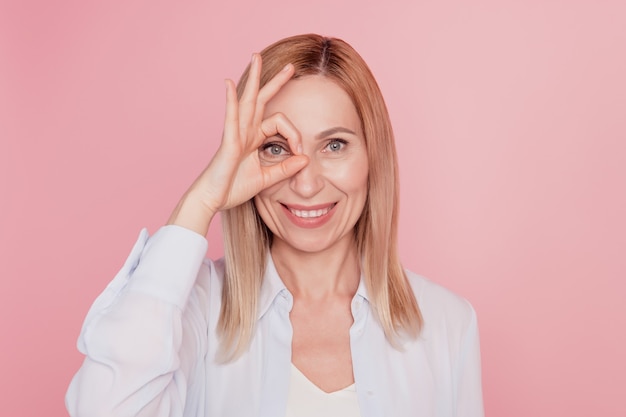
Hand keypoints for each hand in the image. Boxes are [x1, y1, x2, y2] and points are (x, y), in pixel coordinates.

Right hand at [167, 54, 308, 235]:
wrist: (213, 200)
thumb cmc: (233, 189)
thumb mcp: (266, 179)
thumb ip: (285, 169)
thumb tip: (306, 159)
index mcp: (253, 139)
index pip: (279, 124)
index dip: (294, 135)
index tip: (300, 152)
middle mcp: (245, 131)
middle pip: (261, 100)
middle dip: (276, 82)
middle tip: (290, 66)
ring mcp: (235, 134)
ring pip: (247, 101)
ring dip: (253, 78)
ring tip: (256, 57)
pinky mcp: (228, 141)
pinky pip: (230, 117)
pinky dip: (231, 100)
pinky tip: (230, 84)